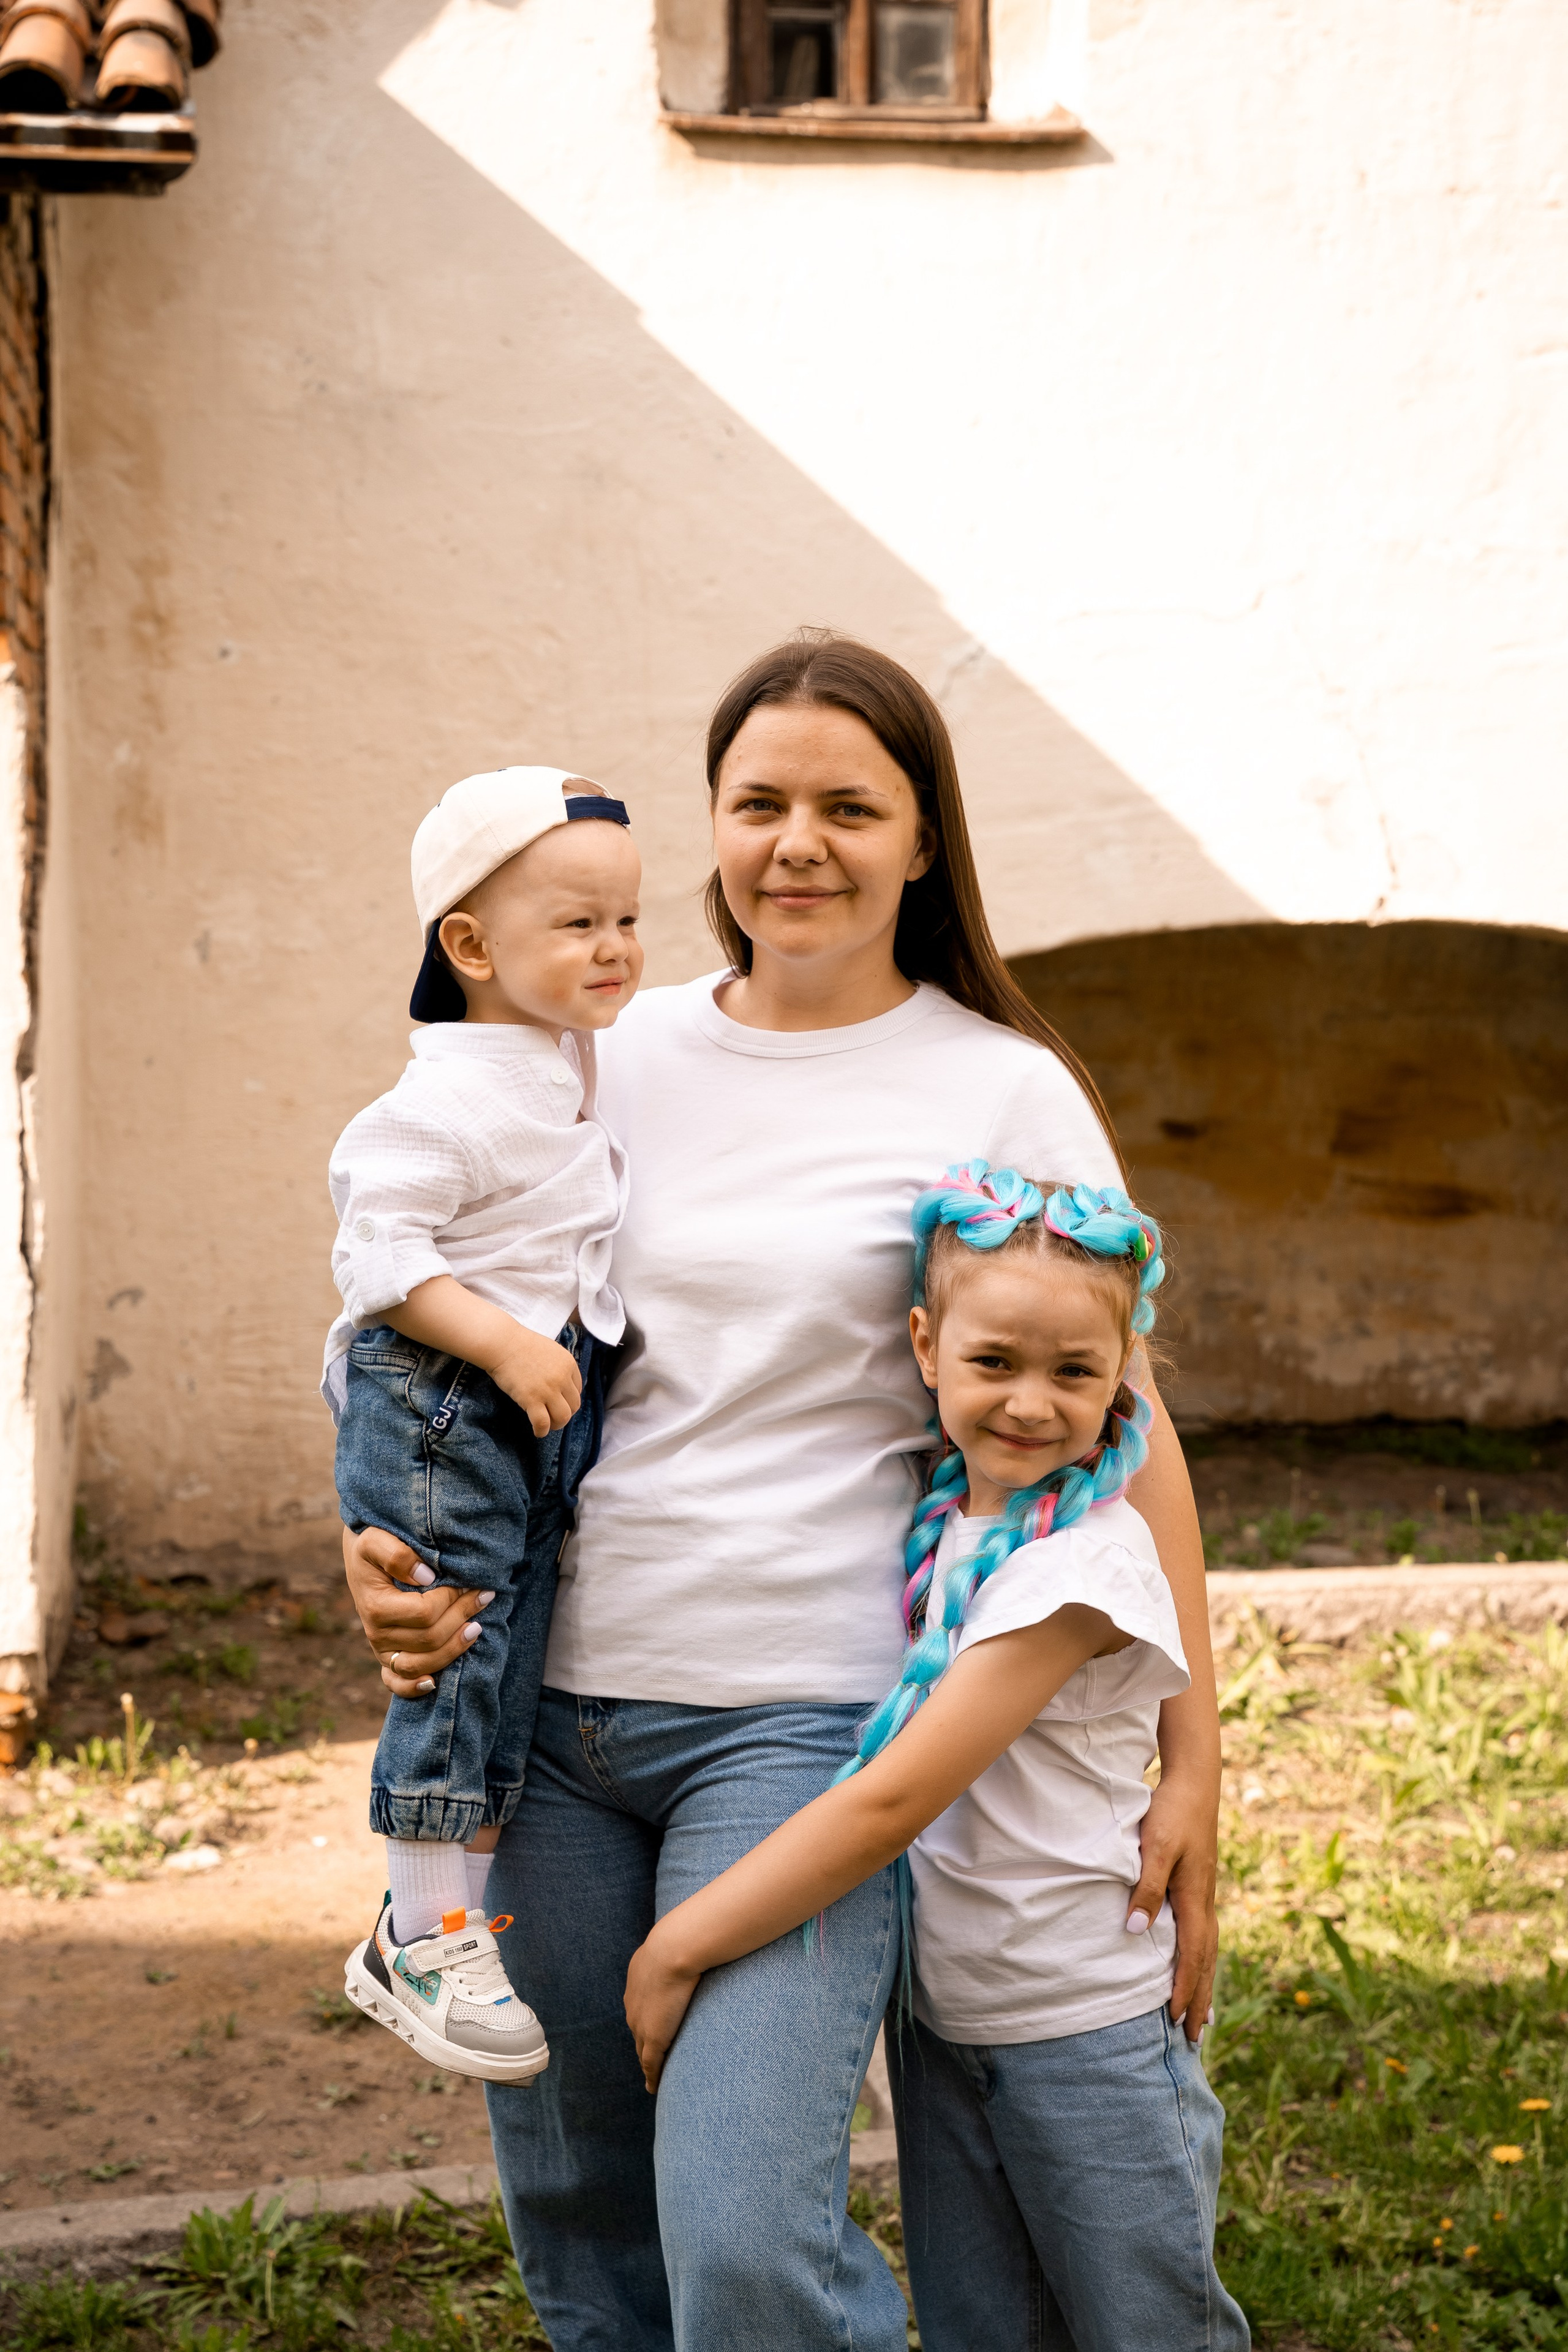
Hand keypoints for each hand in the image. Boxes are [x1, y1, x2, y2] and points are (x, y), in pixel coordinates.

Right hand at [342, 1523, 491, 1698]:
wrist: (363, 1558)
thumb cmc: (373, 1545)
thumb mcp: (376, 1539)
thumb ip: (397, 1554)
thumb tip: (426, 1576)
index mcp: (376, 1607)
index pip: (425, 1613)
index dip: (452, 1599)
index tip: (471, 1582)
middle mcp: (377, 1634)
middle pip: (429, 1639)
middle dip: (462, 1616)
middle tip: (485, 1595)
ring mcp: (382, 1650)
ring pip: (422, 1665)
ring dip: (454, 1649)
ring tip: (477, 1628)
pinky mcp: (387, 1658)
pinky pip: (397, 1684)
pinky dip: (415, 1688)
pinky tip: (435, 1683)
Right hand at [487, 1326, 582, 1437]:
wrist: (502, 1344)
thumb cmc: (521, 1345)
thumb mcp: (550, 1351)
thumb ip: (559, 1367)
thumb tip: (562, 1387)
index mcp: (568, 1364)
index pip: (577, 1389)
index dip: (568, 1398)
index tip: (559, 1402)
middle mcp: (562, 1378)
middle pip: (573, 1405)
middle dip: (565, 1414)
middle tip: (554, 1416)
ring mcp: (548, 1389)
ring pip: (563, 1417)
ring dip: (557, 1425)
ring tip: (548, 1425)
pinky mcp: (531, 1399)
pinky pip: (543, 1423)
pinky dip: (542, 1431)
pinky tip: (538, 1432)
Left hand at [623, 1927, 702, 2092]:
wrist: (674, 1948)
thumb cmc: (683, 1939)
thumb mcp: (679, 1942)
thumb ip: (686, 1948)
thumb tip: (704, 1939)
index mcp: (637, 1982)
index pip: (641, 2009)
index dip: (648, 2020)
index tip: (656, 2026)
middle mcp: (633, 2005)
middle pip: (637, 2033)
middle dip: (644, 2044)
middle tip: (653, 2057)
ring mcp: (641, 2023)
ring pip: (642, 2051)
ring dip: (649, 2062)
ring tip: (655, 2075)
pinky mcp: (653, 2038)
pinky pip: (650, 2064)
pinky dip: (652, 2076)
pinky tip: (653, 2087)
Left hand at [1125, 1769, 1218, 2043]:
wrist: (1193, 1781)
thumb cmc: (1171, 1812)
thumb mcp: (1155, 1848)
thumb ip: (1147, 1889)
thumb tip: (1137, 1933)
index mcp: (1195, 1898)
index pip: (1192, 1955)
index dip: (1185, 1989)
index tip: (1178, 2022)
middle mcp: (1204, 1901)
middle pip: (1206, 1961)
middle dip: (1201, 2000)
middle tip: (1197, 2040)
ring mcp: (1204, 1893)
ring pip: (1208, 1950)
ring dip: (1204, 1983)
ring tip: (1203, 2017)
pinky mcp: (1199, 1884)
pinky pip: (1204, 1934)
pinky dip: (1202, 1959)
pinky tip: (1196, 1964)